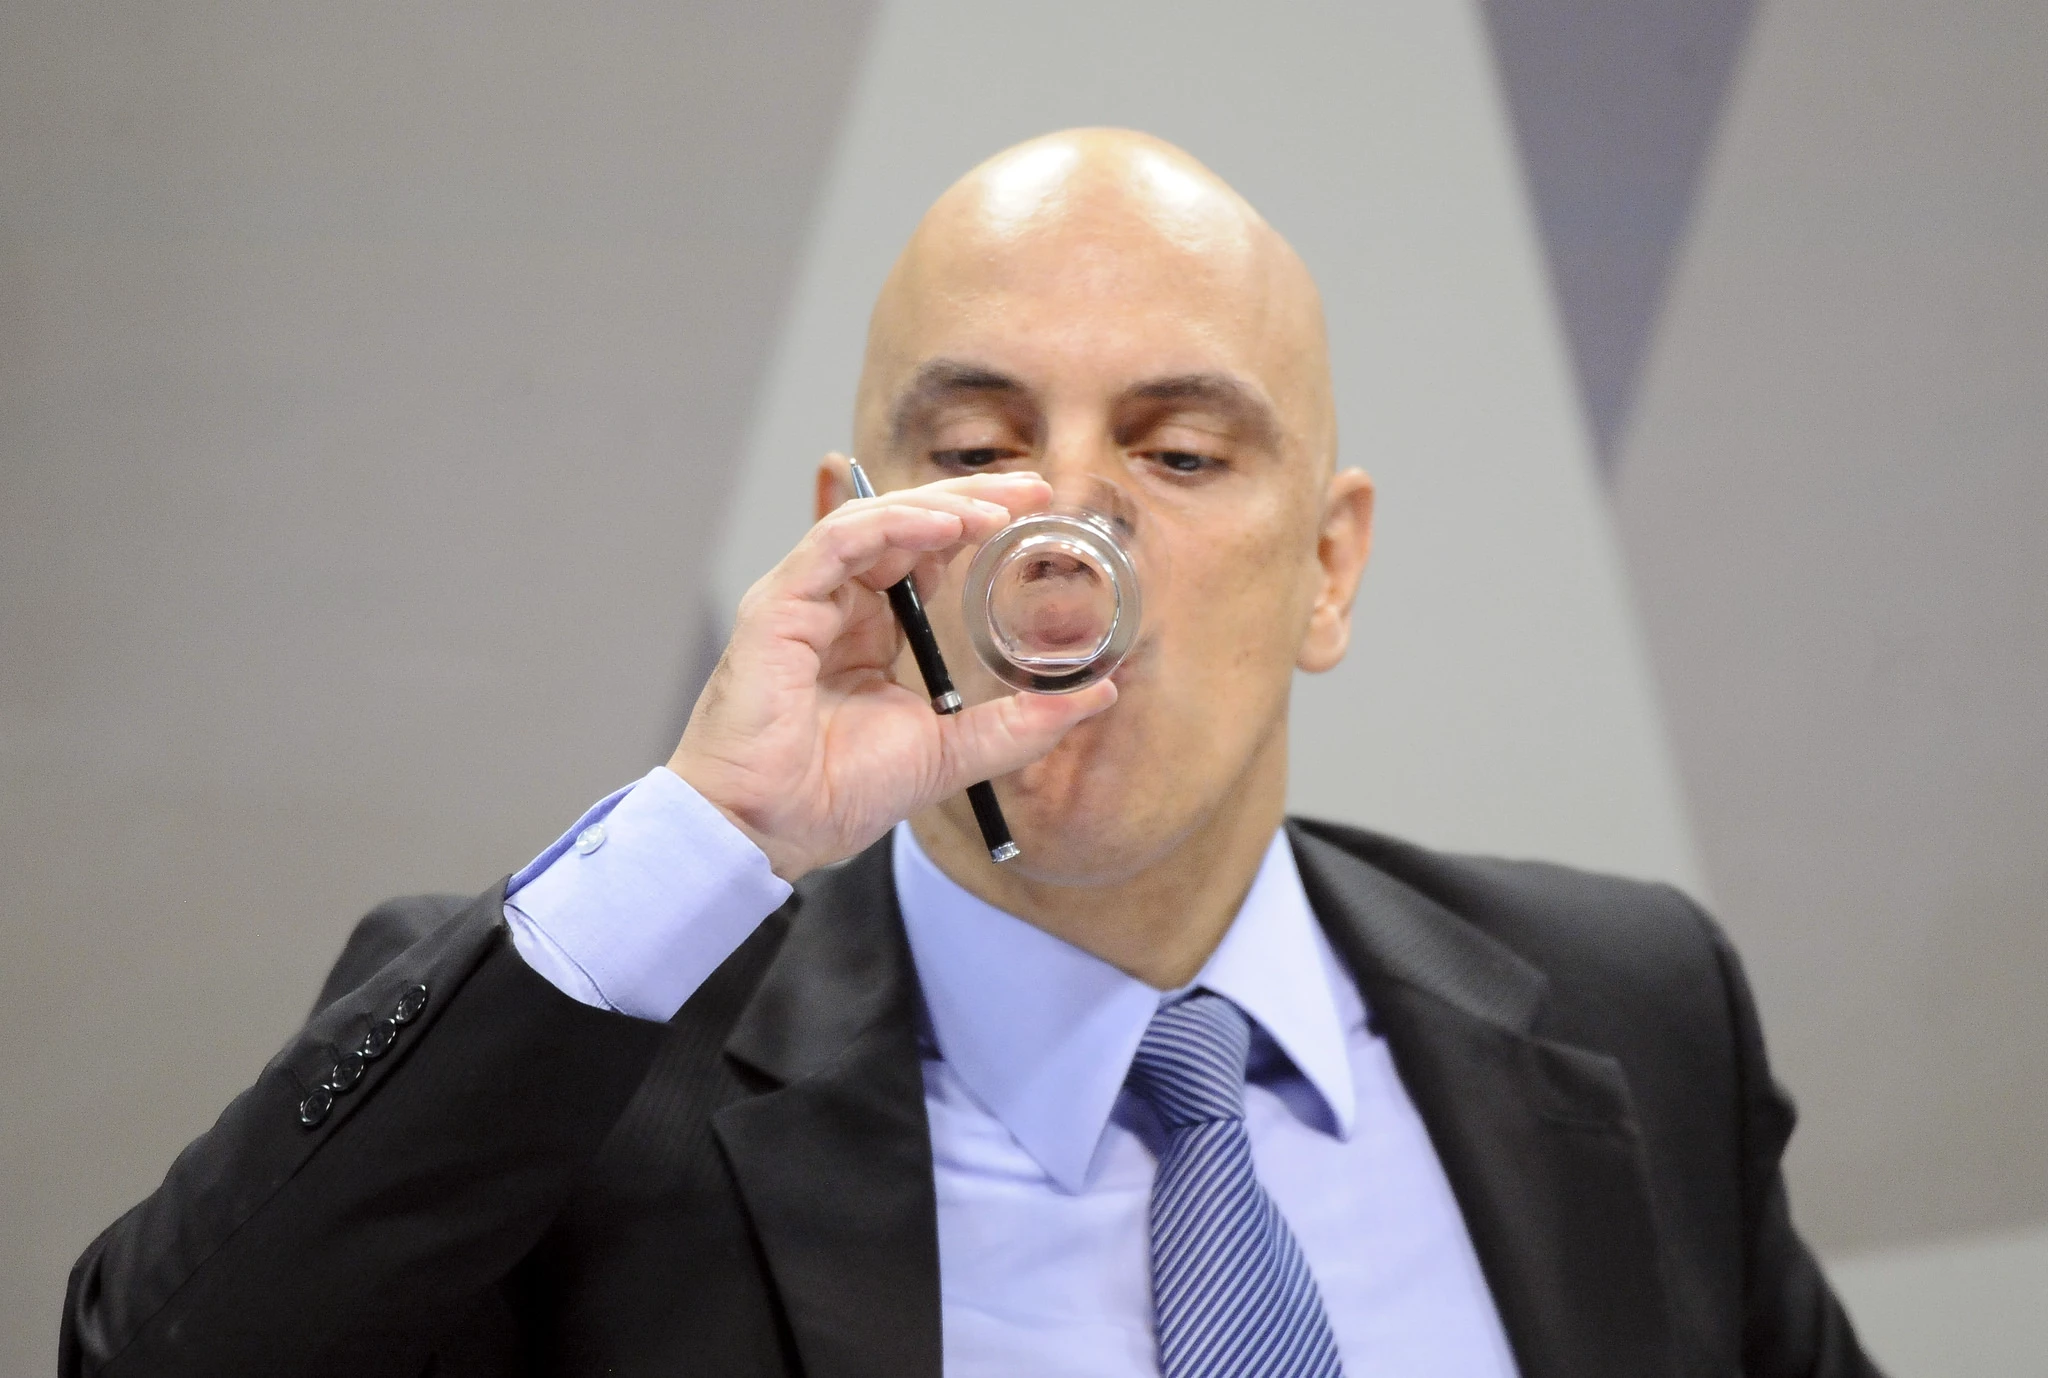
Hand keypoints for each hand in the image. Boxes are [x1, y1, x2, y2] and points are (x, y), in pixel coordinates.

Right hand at [669, 466, 1116, 878]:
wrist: (770, 832)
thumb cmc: (834, 795)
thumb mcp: (951, 752)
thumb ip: (1019, 725)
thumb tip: (1098, 697)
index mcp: (868, 631)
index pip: (924, 553)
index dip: (976, 524)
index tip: (1037, 510)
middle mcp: (834, 605)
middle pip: (903, 525)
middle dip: (968, 498)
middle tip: (1031, 487)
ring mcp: (802, 601)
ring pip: (871, 522)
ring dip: (937, 507)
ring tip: (997, 509)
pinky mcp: (777, 608)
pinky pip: (837, 544)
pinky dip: (891, 527)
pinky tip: (944, 527)